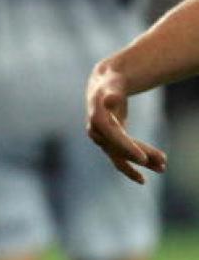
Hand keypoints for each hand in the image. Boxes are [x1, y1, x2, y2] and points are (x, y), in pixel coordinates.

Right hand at [86, 63, 166, 183]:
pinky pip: (122, 158)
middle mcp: (96, 133)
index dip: (127, 148)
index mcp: (96, 119)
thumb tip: (111, 99)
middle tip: (164, 163)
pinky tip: (146, 175)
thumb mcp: (111, 85)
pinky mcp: (110, 144)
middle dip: (142, 156)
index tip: (143, 159)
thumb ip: (111, 93)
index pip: (113, 137)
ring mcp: (102, 140)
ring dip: (143, 163)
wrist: (103, 87)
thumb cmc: (109, 84)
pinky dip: (135, 165)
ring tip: (163, 167)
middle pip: (120, 149)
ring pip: (122, 156)